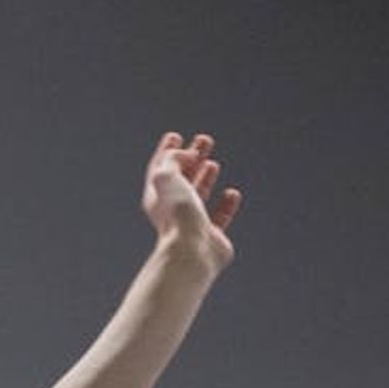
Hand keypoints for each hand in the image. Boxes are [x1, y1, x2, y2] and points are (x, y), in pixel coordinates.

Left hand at [141, 131, 243, 271]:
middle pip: (181, 177)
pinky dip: (226, 204)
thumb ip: (172, 160)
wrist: (192, 251)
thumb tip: (187, 155)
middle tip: (204, 140)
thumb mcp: (166, 177)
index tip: (175, 135)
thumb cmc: (177, 215)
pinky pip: (220, 216)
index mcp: (156, 196)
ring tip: (213, 163)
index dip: (167, 151)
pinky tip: (232, 194)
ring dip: (205, 177)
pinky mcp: (211, 236)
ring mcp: (191, 222)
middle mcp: (171, 209)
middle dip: (191, 157)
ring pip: (198, 194)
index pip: (160, 168)